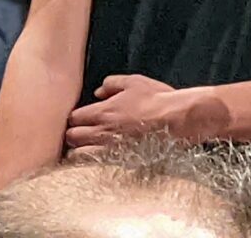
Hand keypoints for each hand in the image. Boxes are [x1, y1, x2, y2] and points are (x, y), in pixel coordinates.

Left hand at [65, 74, 196, 151]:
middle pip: (72, 137)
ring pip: (79, 155)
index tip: (82, 118)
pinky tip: (100, 159)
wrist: (177, 120)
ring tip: (88, 148)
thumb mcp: (133, 82)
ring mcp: (111, 150)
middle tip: (82, 133)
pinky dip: (93, 164)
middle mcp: (102, 132)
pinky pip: (96, 167)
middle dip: (74, 134)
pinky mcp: (122, 163)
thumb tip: (98, 92)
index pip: (73, 118)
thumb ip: (112, 84)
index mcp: (103, 112)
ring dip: (80, 151)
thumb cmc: (157, 99)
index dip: (75, 118)